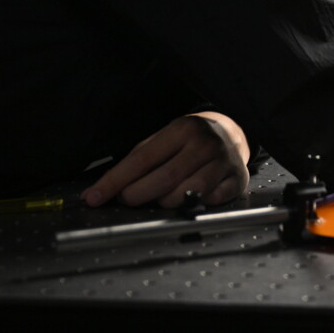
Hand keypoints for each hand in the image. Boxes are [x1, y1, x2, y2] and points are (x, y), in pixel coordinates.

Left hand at [81, 111, 250, 208]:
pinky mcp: (238, 179)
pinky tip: (191, 196)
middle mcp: (205, 144)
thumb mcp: (163, 139)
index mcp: (182, 130)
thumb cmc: (189, 141)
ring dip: (166, 202)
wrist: (232, 132)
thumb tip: (96, 192)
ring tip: (162, 195)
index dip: (116, 181)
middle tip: (127, 199)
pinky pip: (211, 201)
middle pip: (164, 179)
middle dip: (137, 195)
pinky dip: (196, 204)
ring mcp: (224, 162)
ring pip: (187, 194)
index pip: (142, 159)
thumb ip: (133, 164)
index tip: (95, 197)